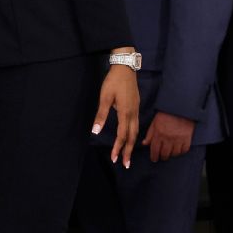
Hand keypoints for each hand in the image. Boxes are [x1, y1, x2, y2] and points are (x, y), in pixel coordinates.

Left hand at [93, 54, 139, 168]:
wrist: (125, 68)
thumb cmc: (113, 82)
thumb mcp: (104, 97)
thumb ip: (101, 115)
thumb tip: (95, 131)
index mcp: (126, 113)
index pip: (123, 135)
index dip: (118, 148)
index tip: (115, 158)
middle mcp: (133, 114)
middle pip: (132, 137)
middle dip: (129, 151)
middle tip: (126, 164)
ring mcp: (136, 110)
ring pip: (136, 131)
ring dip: (132, 144)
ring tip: (129, 154)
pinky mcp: (136, 107)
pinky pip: (137, 125)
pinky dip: (134, 135)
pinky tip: (131, 138)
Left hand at [142, 111, 194, 162]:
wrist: (180, 108)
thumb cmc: (166, 114)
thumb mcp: (154, 123)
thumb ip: (150, 134)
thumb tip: (145, 144)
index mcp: (159, 134)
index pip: (155, 150)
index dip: (154, 157)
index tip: (154, 159)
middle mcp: (168, 138)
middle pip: (165, 154)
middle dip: (162, 157)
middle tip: (162, 156)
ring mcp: (178, 139)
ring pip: (174, 154)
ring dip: (171, 154)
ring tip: (170, 152)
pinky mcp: (187, 139)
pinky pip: (184, 150)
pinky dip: (181, 151)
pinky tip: (178, 149)